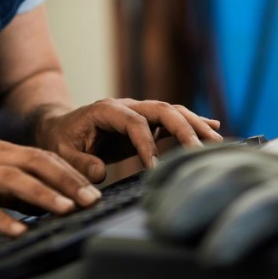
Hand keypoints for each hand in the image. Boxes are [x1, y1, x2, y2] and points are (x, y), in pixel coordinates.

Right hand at [0, 140, 101, 236]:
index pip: (43, 157)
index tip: (94, 189)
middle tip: (91, 199)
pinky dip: (0, 217)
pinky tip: (17, 231)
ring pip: (12, 179)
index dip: (71, 172)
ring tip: (64, 210)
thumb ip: (10, 186)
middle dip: (67, 181)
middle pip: (35, 162)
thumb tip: (43, 202)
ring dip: (42, 194)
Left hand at [34, 99, 224, 182]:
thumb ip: (79, 163)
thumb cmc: (60, 141)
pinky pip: (172, 119)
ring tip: (217, 140)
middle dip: (183, 128)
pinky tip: (213, 128)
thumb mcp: (61, 153)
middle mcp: (127, 106)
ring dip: (195, 124)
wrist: (59, 128)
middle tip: (199, 151)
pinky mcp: (145, 121)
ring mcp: (138, 111)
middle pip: (161, 109)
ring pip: (172, 111)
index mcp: (106, 110)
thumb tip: (99, 172)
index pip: (135, 123)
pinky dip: (192, 123)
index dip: (147, 144)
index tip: (155, 169)